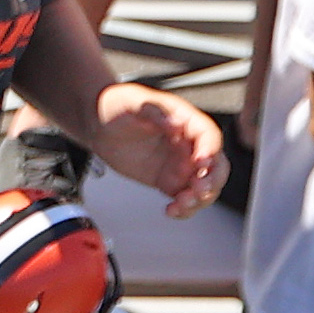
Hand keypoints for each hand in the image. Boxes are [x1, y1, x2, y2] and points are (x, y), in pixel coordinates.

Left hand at [90, 83, 227, 216]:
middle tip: (198, 189)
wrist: (97, 124)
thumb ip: (154, 111)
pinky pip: (184, 198)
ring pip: (204, 186)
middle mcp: (187, 143)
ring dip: (199, 198)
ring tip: (182, 203)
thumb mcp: (132, 102)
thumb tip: (175, 124)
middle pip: (216, 164)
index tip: (202, 162)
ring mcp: (179, 163)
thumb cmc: (116, 105)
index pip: (208, 135)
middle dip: (212, 180)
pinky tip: (172, 210)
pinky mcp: (168, 180)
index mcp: (185, 120)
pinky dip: (184, 208)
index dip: (210, 150)